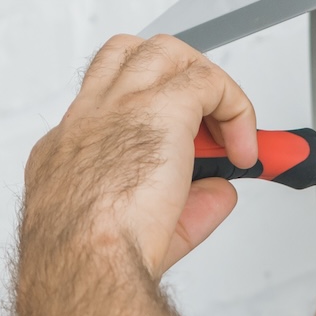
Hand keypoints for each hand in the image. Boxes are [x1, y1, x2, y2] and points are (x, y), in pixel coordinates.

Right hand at [20, 35, 257, 278]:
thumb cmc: (97, 259)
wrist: (86, 262)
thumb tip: (222, 191)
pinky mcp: (160, 107)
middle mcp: (89, 117)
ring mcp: (121, 104)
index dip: (146, 119)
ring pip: (165, 53)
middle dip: (174, 80)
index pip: (106, 108)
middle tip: (207, 125)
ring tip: (229, 130)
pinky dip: (236, 109)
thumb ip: (189, 207)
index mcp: (71, 148)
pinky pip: (208, 82)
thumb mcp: (145, 234)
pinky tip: (244, 147)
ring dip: (205, 84)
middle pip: (129, 58)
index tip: (178, 150)